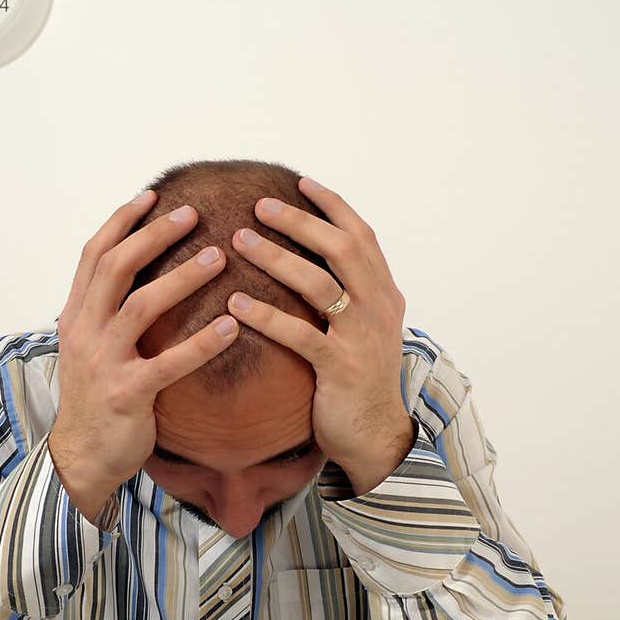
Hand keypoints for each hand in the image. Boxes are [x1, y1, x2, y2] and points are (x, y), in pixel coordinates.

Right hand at [48, 192, 237, 520]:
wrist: (81, 459)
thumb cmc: (96, 402)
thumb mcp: (90, 349)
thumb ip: (107, 314)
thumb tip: (136, 276)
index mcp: (75, 317)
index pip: (94, 255)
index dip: (122, 221)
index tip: (152, 196)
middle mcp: (84, 333)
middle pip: (115, 268)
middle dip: (153, 235)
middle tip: (193, 213)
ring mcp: (103, 363)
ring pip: (140, 306)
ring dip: (181, 277)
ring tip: (219, 256)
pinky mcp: (127, 395)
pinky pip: (168, 364)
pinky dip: (201, 343)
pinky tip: (231, 327)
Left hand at [225, 177, 413, 494]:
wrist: (376, 437)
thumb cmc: (358, 381)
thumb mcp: (362, 330)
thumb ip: (347, 294)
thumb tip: (313, 257)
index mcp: (384, 294)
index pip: (362, 236)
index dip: (332, 206)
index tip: (300, 182)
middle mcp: (378, 309)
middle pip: (341, 249)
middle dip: (300, 222)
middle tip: (260, 205)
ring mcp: (361, 339)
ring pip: (319, 285)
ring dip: (277, 258)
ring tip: (239, 241)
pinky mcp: (340, 369)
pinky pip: (300, 335)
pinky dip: (266, 316)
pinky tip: (235, 303)